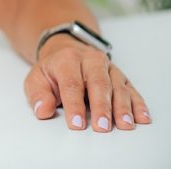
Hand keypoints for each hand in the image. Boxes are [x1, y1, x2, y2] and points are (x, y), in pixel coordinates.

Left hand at [24, 34, 151, 131]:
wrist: (66, 51)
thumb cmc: (52, 70)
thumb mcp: (37, 79)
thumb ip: (38, 95)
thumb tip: (42, 110)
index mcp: (67, 59)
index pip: (71, 83)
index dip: (74, 105)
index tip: (76, 124)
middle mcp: (91, 60)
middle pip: (98, 83)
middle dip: (101, 107)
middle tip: (102, 126)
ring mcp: (108, 68)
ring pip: (117, 87)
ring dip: (122, 107)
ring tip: (124, 124)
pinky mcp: (120, 77)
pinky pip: (131, 89)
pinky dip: (137, 103)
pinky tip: (141, 116)